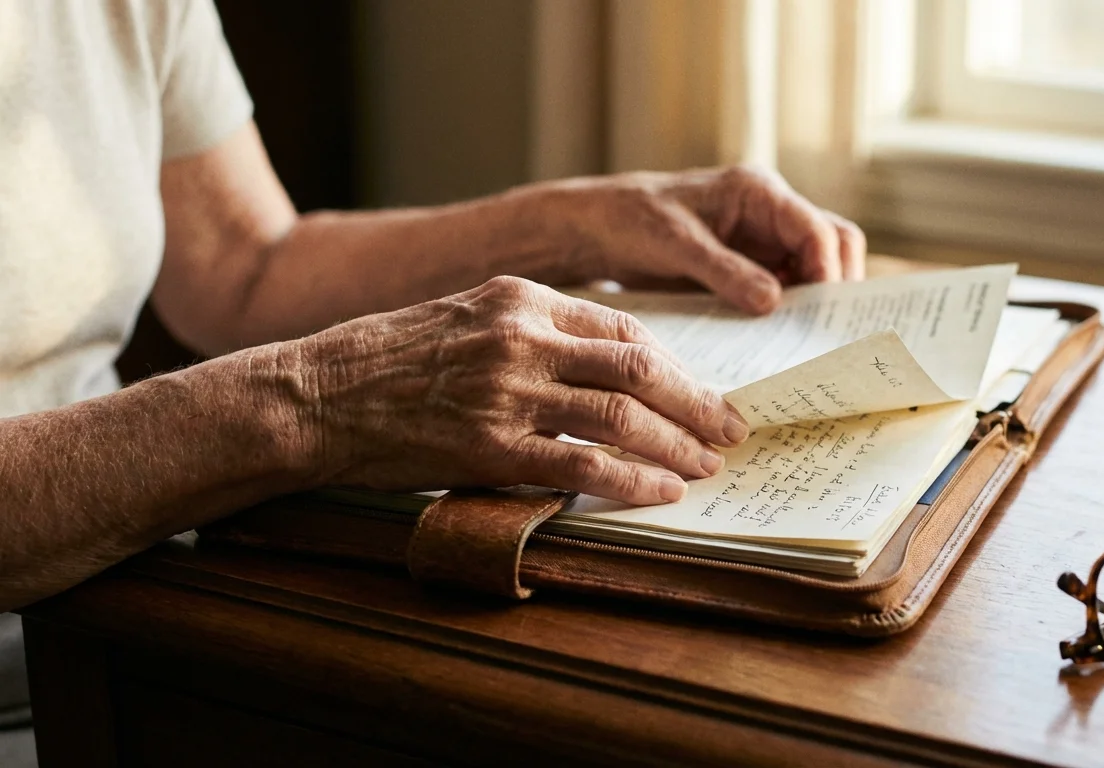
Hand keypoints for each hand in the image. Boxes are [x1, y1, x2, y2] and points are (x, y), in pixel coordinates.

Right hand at [296, 276, 749, 503]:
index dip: (673, 365)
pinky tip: (662, 492)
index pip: (623, 329)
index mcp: (521, 298)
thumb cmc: (387, 358)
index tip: (699, 390)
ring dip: (676, 443)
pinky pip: (582, 465)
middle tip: (731, 428)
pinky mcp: (489, 448)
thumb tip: (600, 364)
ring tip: (707, 465)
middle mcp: (522, 338)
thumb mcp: (466, 315)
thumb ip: (532, 330)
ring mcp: (507, 393)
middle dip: (696, 402)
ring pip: (621, 416)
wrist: (314, 394)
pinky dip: (632, 480)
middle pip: (638, 369)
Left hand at [558, 165, 865, 313]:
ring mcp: (762, 241)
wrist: (598, 229)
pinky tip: (778, 343)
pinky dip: (789, 314)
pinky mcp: (750, 268)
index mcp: (758, 192)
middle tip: (824, 333)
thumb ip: (725, 271)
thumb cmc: (633, 221)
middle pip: (832, 246)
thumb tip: (774, 303)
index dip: (830, 270)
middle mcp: (770, 214)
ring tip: (805, 344)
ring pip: (813, 271)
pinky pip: (786, 289)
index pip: (819, 230)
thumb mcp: (677, 246)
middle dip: (834, 287)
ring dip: (813, 304)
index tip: (823, 312)